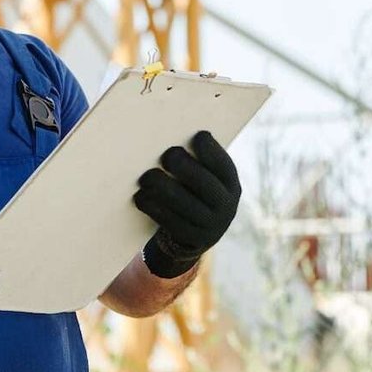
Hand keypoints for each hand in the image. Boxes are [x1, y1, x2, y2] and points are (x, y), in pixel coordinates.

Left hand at [134, 131, 240, 278]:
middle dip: (183, 166)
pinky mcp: (191, 238)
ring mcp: (210, 225)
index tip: (197, 136)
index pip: (223, 165)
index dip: (211, 150)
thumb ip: (197, 162)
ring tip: (146, 176)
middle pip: (203, 182)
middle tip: (166, 155)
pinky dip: (152, 206)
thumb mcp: (206, 179)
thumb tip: (170, 133)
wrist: (196, 234)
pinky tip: (140, 196)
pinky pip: (168, 220)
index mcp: (231, 185)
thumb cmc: (195, 192)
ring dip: (161, 186)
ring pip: (182, 202)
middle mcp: (226, 206)